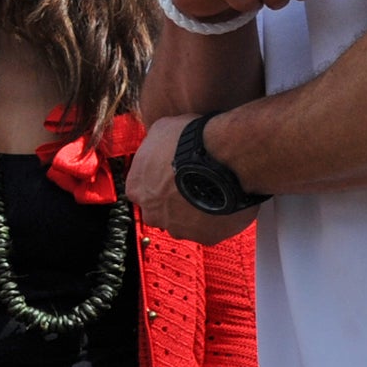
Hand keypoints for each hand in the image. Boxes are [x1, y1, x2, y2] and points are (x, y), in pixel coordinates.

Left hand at [125, 116, 256, 247]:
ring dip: (198, 211)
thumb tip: (161, 144)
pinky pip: (211, 229)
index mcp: (137, 188)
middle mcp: (153, 213)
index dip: (160, 180)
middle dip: (176, 200)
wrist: (223, 158)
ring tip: (216, 190)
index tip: (174, 173)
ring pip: (187, 223)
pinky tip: (228, 200)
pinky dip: (219, 218)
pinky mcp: (206, 237)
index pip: (143, 189)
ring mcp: (180, 228)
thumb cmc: (191, 142)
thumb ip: (156, 145)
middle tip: (196, 183)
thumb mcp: (163, 129)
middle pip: (162, 210)